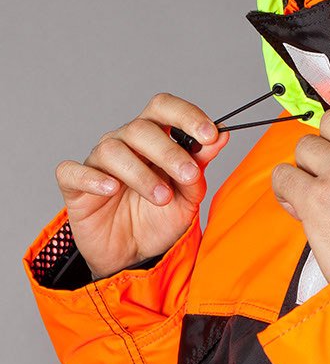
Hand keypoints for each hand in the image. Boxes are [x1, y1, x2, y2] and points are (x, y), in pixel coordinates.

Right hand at [55, 92, 229, 278]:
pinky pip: (73, 172)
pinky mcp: (75, 185)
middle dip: (169, 152)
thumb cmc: (160, 217)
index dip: (187, 115)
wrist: (135, 256)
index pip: (165, 107)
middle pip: (141, 127)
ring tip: (162, 197)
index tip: (210, 134)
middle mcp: (125, 141)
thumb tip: (222, 135)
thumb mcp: (189, 194)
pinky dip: (92, 177)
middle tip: (188, 176)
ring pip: (113, 150)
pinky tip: (112, 188)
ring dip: (141, 173)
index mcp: (154, 135)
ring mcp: (98, 161)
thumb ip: (201, 164)